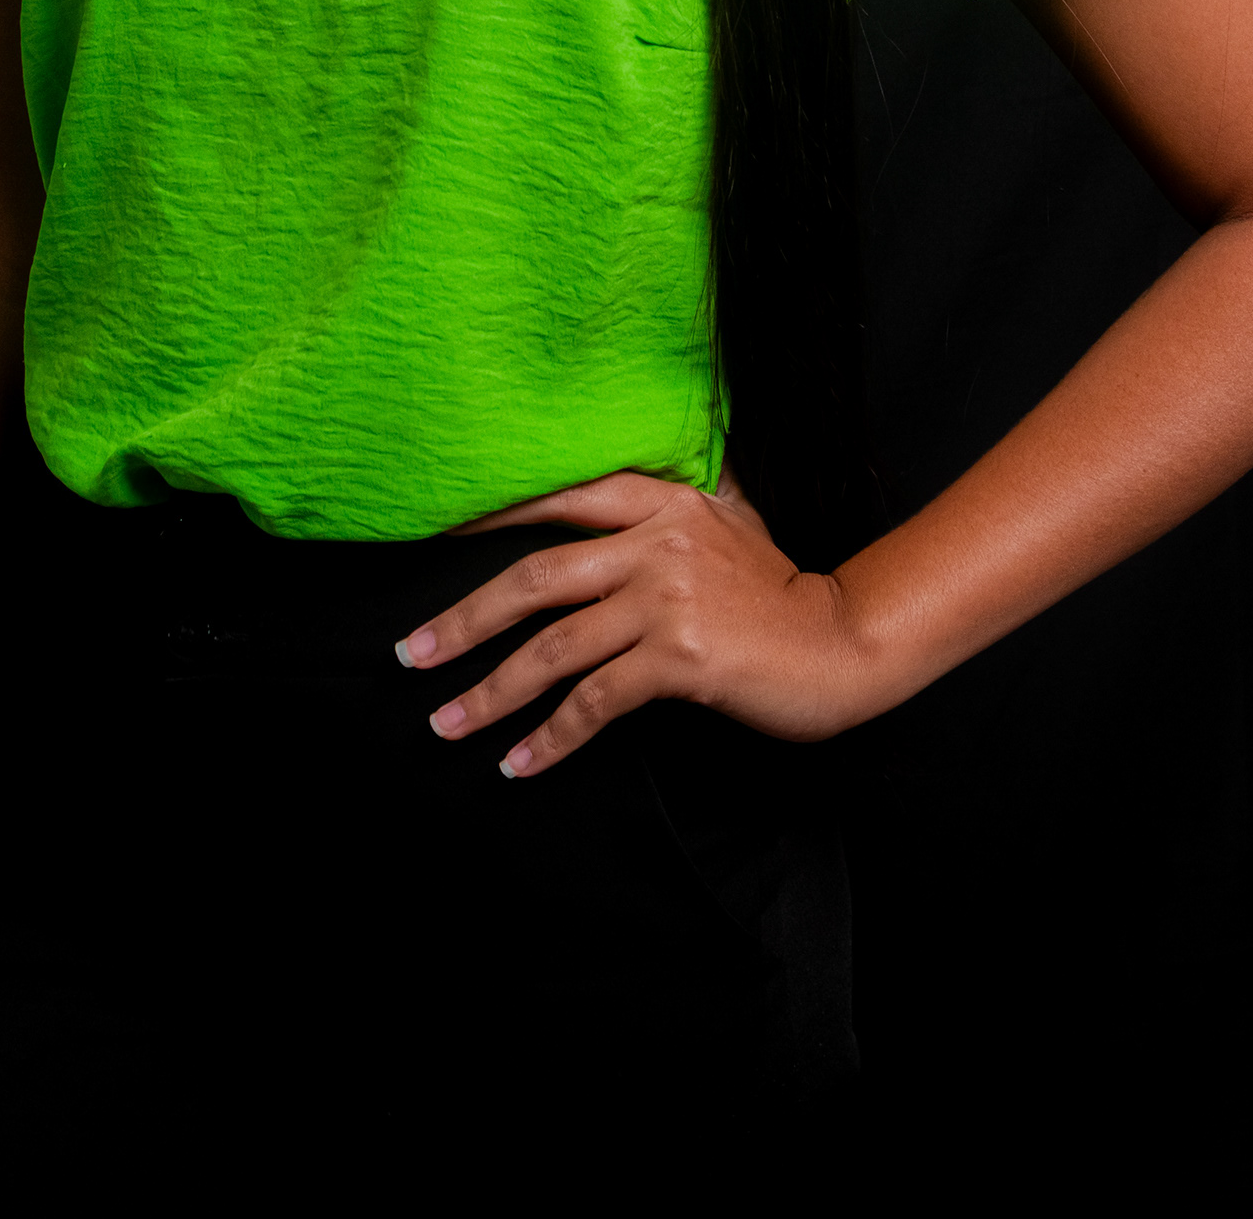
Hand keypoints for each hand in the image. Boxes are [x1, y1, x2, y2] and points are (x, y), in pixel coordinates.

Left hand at [399, 470, 867, 774]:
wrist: (842, 642)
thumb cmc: (779, 589)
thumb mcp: (730, 519)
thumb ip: (671, 505)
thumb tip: (614, 490)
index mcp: (663, 501)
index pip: (560, 498)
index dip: (491, 518)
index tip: (431, 539)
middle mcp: (656, 542)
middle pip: (535, 578)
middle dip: (464, 620)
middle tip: (410, 655)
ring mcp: (666, 599)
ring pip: (554, 648)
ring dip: (491, 691)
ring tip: (446, 723)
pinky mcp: (679, 658)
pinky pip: (595, 703)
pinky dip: (551, 737)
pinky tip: (518, 762)